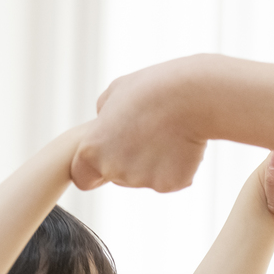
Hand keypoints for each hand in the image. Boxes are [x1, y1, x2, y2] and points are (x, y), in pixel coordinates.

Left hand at [71, 56, 213, 192]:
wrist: (191, 95)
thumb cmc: (152, 88)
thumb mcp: (115, 93)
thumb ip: (103, 116)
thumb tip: (104, 125)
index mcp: (92, 149)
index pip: (82, 176)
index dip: (94, 167)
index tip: (110, 154)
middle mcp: (113, 170)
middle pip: (117, 177)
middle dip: (129, 161)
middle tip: (149, 132)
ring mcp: (141, 180)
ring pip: (144, 178)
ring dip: (154, 163)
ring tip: (167, 134)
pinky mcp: (168, 185)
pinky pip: (170, 180)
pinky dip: (176, 167)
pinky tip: (182, 144)